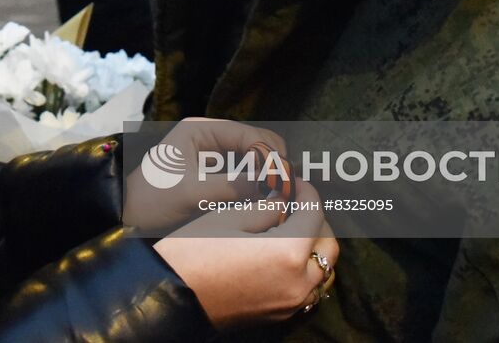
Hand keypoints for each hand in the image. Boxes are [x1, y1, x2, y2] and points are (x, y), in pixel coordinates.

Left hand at [122, 116, 288, 230]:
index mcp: (201, 131)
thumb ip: (231, 187)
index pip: (249, 135)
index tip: (285, 181)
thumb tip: (273, 185)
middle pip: (258, 144)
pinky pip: (249, 177)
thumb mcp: (191, 193)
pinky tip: (270, 202)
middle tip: (289, 190)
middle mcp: (211, 139)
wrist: (129, 221)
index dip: (270, 157)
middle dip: (275, 164)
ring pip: (257, 161)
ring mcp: (216, 158)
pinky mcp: (218, 178)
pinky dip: (261, 187)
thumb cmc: (152, 202)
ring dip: (271, 175)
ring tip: (283, 197)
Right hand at [154, 178, 339, 329]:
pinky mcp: (281, 315)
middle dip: (316, 221)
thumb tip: (284, 200)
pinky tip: (284, 256)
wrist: (171, 297)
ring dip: (314, 248)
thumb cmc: (194, 253)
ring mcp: (291, 303)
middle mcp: (298, 283)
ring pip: (323, 271)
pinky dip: (306, 271)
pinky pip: (309, 290)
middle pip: (328, 246)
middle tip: (295, 205)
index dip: (306, 192)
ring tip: (291, 230)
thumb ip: (266, 207)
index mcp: (288, 253)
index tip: (294, 183)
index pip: (313, 214)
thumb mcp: (229, 218)